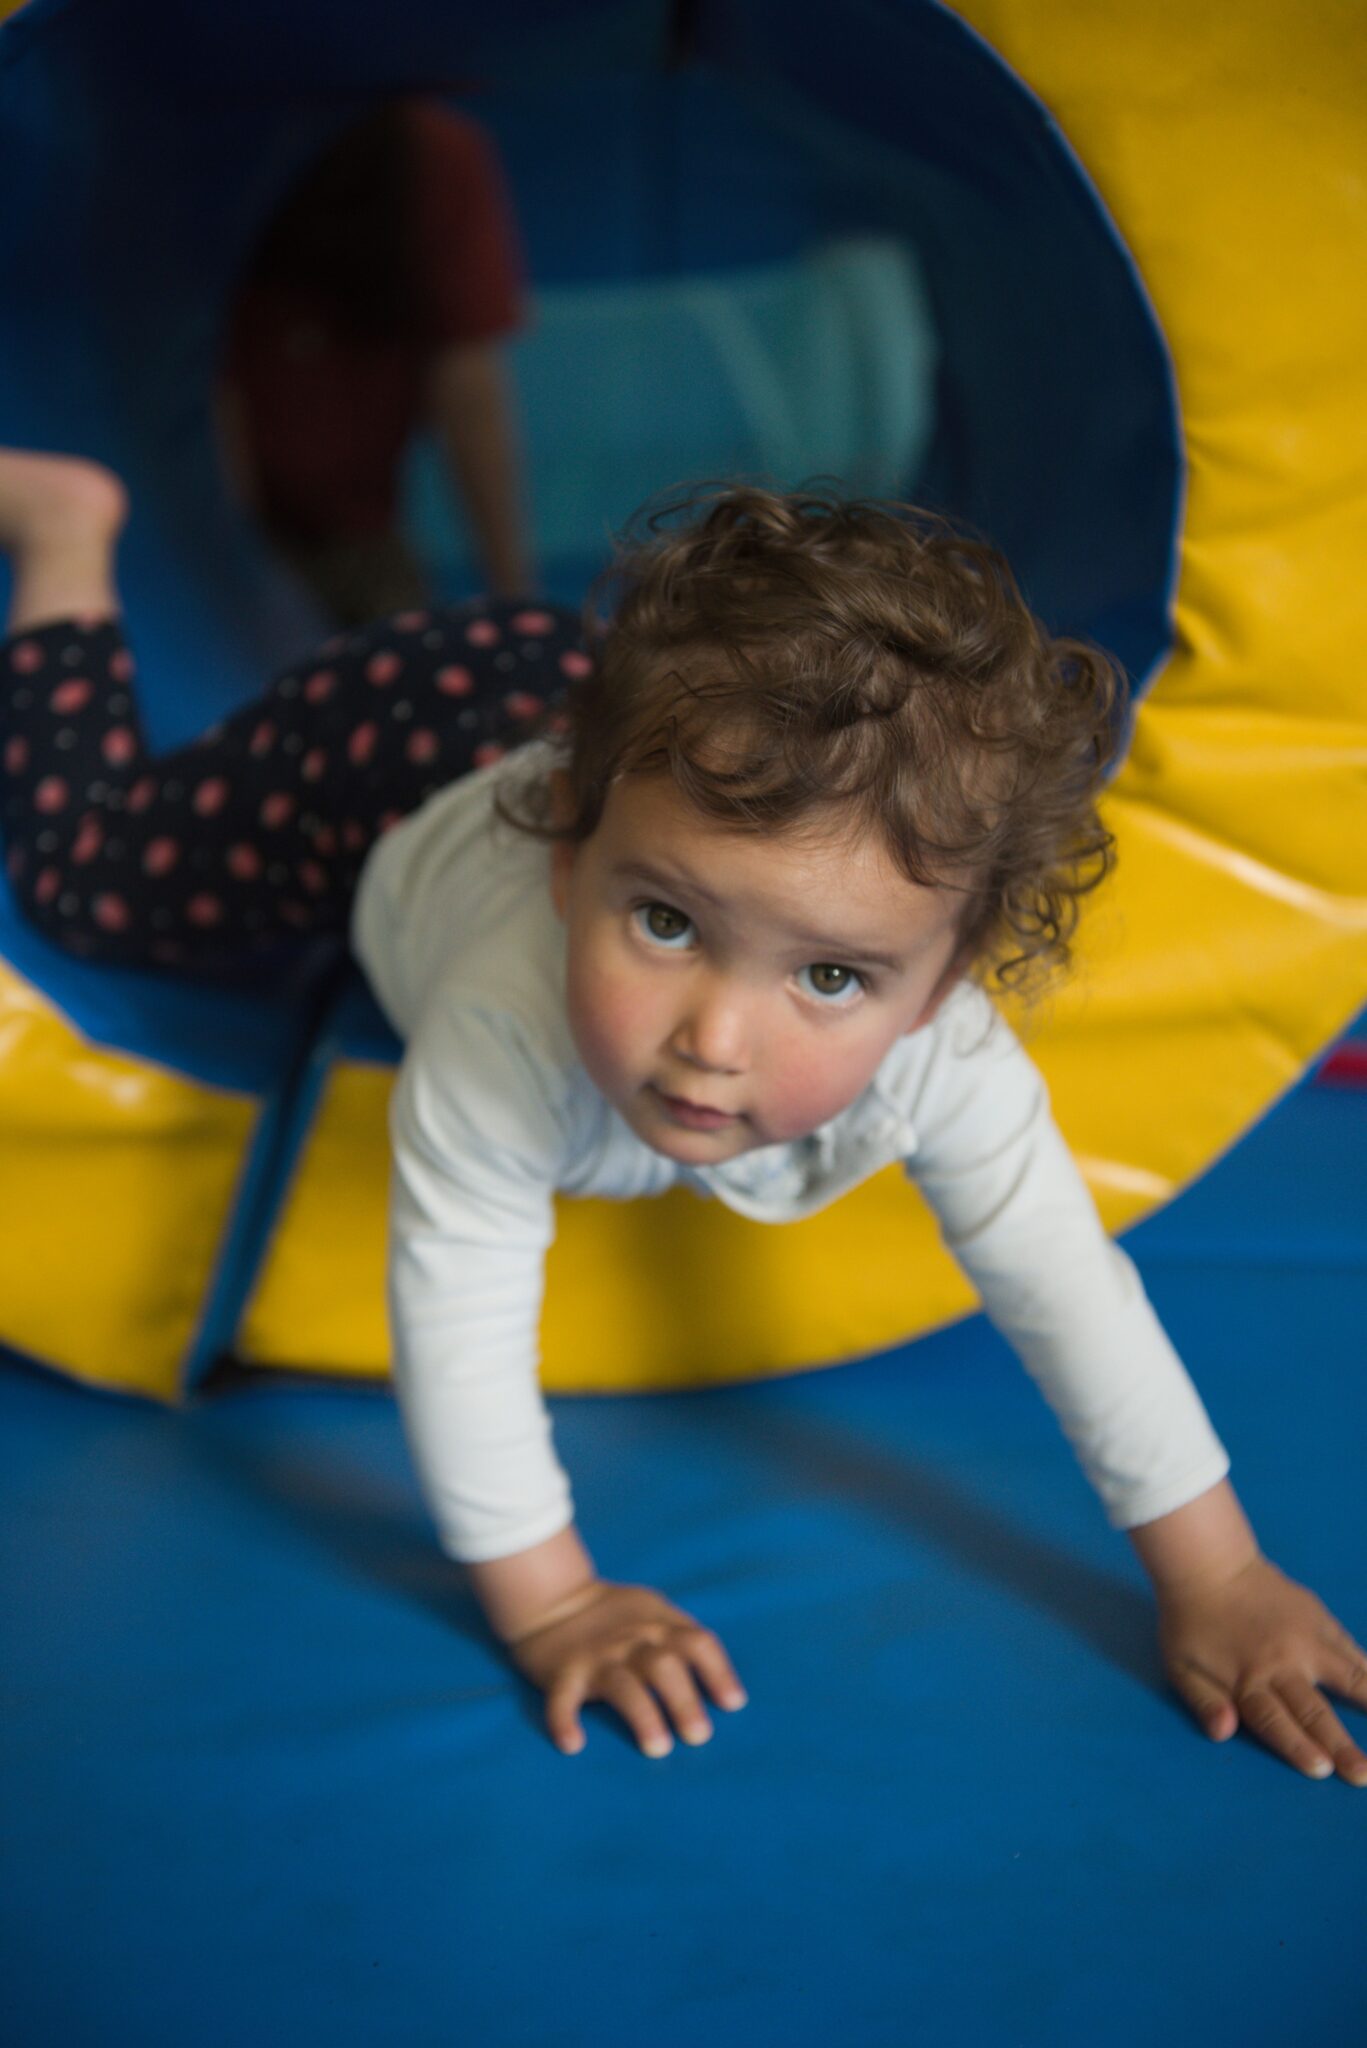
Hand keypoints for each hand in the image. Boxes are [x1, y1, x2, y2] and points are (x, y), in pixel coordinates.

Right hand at [506, 1578, 747, 1758]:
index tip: (733, 1704)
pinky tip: (572, 1744)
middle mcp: (631, 1641)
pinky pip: (562, 1699)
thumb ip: (683, 1639)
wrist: (555, 1599)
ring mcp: (596, 1658)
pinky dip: (564, 1721)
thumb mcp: (654, 1612)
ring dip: (642, 1715)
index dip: (718, 1672)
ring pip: (623, 1686)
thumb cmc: (615, 1616)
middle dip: (684, 1700)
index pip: (697, 1643)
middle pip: (664, 1666)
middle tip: (699, 1736)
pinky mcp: (562, 1675)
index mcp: (658, 1626)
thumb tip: (725, 1689)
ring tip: (657, 1747)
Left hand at [1157, 1554, 1366, 1783]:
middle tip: (1363, 1774)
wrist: (1208, 1563)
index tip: (1323, 1770)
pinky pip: (1352, 1649)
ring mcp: (1307, 1638)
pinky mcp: (1320, 1618)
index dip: (1299, 1747)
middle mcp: (1282, 1663)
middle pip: (1314, 1711)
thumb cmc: (1190, 1622)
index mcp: (1247, 1679)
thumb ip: (1203, 1702)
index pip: (1276, 1721)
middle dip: (1341, 1746)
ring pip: (1349, 1677)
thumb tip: (1223, 1731)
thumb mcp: (1179, 1666)